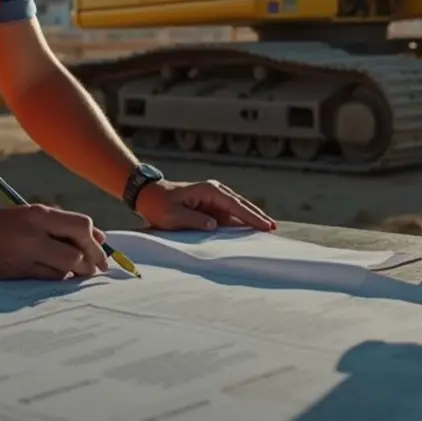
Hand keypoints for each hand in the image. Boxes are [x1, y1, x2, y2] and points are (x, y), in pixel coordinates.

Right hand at [0, 204, 109, 280]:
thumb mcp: (28, 215)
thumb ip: (61, 226)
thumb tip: (100, 238)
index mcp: (37, 214)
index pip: (82, 226)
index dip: (96, 242)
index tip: (102, 253)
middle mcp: (33, 234)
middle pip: (78, 252)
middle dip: (91, 263)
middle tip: (95, 270)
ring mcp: (23, 255)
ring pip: (64, 270)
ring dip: (73, 274)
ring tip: (72, 271)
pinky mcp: (14, 274)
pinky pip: (46, 280)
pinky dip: (56, 280)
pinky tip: (53, 275)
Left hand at [134, 179, 277, 231]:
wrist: (148, 196)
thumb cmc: (159, 206)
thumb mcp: (173, 216)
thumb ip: (194, 220)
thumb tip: (215, 226)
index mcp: (209, 191)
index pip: (235, 205)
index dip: (251, 216)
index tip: (264, 225)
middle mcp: (215, 192)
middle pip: (241, 205)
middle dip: (257, 216)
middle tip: (273, 228)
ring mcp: (213, 198)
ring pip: (237, 209)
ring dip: (251, 218)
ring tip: (267, 228)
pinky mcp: (210, 206)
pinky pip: (229, 214)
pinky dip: (240, 221)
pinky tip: (250, 229)